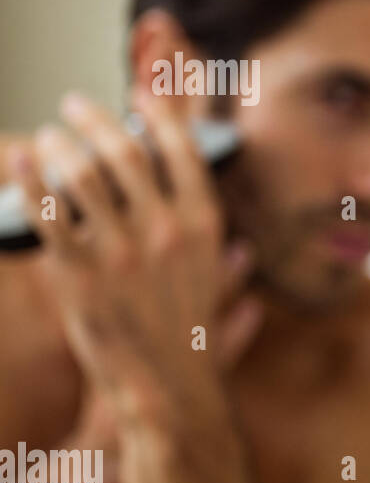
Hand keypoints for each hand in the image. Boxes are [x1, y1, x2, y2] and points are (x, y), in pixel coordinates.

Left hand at [7, 91, 262, 428]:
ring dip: (60, 144)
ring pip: (82, 173)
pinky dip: (31, 179)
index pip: (180, 149)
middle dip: (94, 118)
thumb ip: (216, 251)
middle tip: (75, 107)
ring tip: (48, 138)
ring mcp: (123, 250)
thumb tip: (235, 244)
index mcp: (204, 224)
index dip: (157, 112)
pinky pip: (49, 214)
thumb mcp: (217, 281)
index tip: (137, 95)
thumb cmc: (191, 337)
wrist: (167, 387)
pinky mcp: (81, 274)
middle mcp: (166, 229)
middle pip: (124, 151)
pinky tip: (21, 161)